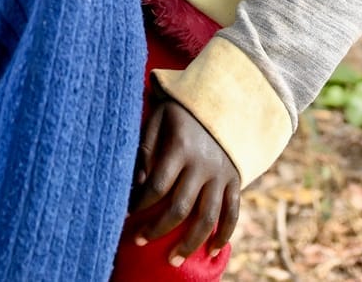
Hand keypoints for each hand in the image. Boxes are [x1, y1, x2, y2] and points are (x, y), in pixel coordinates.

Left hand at [127, 89, 240, 266]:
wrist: (222, 101)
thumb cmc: (180, 112)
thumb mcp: (158, 118)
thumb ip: (145, 148)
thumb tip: (139, 183)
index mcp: (181, 148)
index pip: (157, 185)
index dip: (140, 204)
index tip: (126, 215)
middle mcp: (204, 165)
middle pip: (180, 207)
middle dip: (157, 229)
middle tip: (139, 241)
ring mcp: (222, 175)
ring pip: (207, 218)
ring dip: (190, 243)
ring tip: (173, 260)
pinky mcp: (235, 181)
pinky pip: (233, 213)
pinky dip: (225, 235)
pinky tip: (211, 252)